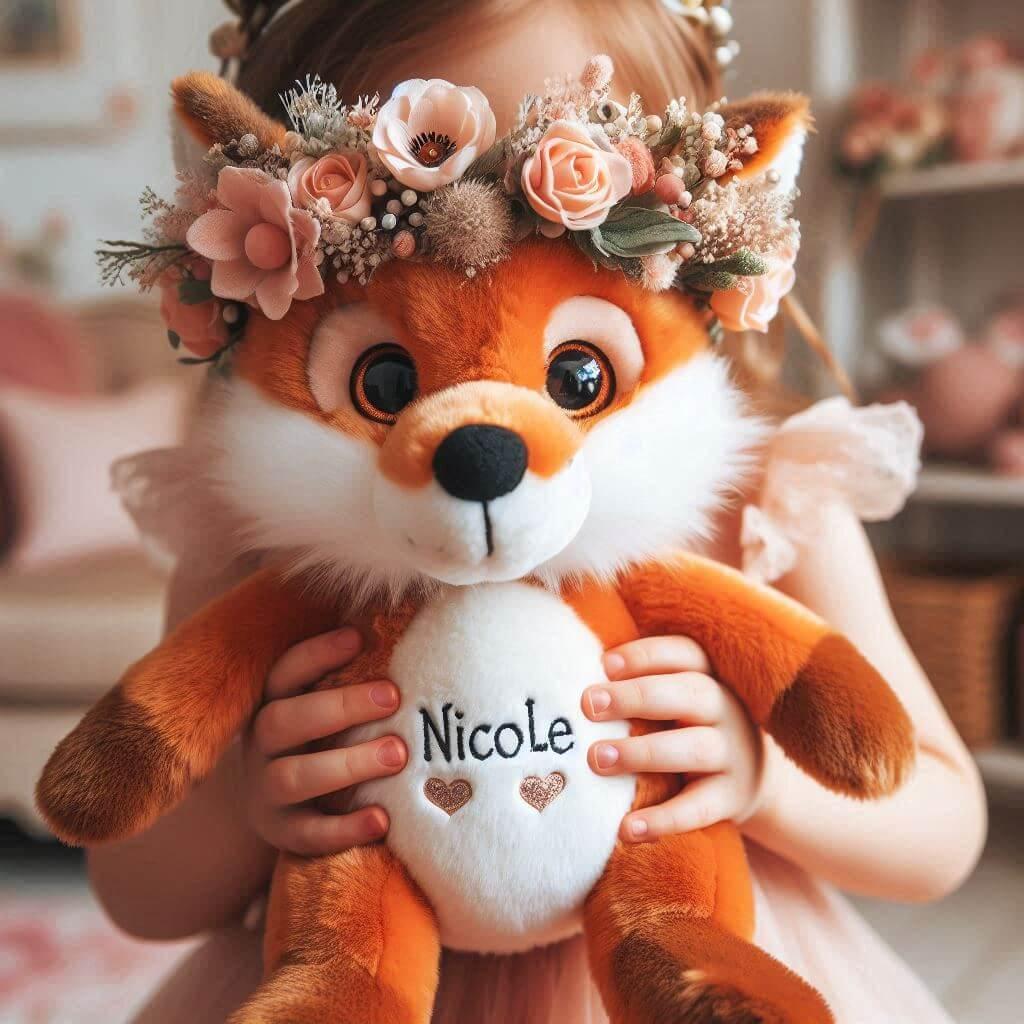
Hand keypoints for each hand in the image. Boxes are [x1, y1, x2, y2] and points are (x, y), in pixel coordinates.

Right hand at [244, 627, 406, 855]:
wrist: (286, 809)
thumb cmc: (322, 738)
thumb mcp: (324, 703)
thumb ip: (353, 671)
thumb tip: (405, 614)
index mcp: (271, 703)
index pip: (284, 673)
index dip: (317, 653)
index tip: (359, 637)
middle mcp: (260, 745)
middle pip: (284, 720)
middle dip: (341, 706)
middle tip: (394, 697)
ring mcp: (266, 791)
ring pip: (293, 777)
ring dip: (347, 764)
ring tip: (399, 754)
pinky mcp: (282, 834)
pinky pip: (309, 835)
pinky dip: (346, 828)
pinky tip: (383, 819)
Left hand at [582, 636, 764, 843]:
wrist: (751, 777)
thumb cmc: (686, 723)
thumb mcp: (675, 696)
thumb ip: (638, 682)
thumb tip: (571, 672)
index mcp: (710, 675)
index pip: (685, 653)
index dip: (646, 655)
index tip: (605, 664)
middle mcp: (726, 709)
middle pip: (691, 693)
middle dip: (638, 696)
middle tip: (589, 705)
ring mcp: (733, 754)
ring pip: (696, 748)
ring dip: (643, 752)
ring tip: (596, 759)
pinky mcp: (732, 799)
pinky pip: (699, 809)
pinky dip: (663, 819)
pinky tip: (626, 828)